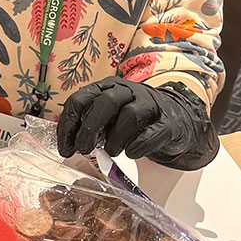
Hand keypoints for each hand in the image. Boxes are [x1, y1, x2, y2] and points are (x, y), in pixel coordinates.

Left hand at [57, 77, 218, 170]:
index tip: (65, 149)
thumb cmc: (134, 120)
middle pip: (105, 102)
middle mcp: (127, 91)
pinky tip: (132, 152)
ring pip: (130, 115)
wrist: (175, 119)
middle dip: (90, 128)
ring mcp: (150, 104)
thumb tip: (69, 144)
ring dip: (116, 139)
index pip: (80, 100)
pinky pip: (152, 132)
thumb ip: (90, 124)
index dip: (69, 125)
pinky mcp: (167, 122)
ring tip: (112, 152)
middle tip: (84, 149)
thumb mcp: (109, 117)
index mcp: (106, 88)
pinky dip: (139, 145)